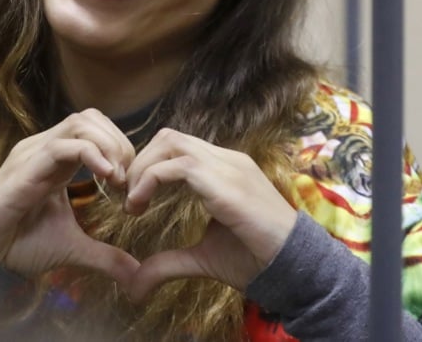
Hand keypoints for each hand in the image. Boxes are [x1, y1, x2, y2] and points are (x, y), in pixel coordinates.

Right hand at [0, 109, 139, 288]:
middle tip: (129, 179)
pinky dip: (92, 155)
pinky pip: (62, 146)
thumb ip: (106, 256)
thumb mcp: (74, 248)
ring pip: (80, 123)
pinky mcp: (25, 168)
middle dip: (119, 143)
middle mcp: (44, 149)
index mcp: (56, 160)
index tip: (131, 184)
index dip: (120, 147)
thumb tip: (136, 273)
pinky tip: (106, 178)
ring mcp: (33, 154)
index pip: (94, 128)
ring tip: (118, 178)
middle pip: (90, 118)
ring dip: (108, 146)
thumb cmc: (21, 245)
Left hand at [124, 128, 296, 299]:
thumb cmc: (255, 261)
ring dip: (142, 169)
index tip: (131, 197)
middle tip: (125, 196)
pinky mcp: (228, 184)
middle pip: (169, 137)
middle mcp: (226, 160)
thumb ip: (168, 262)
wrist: (295, 271)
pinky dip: (150, 179)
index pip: (176, 146)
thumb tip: (134, 285)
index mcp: (224, 169)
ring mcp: (229, 167)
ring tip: (131, 202)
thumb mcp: (201, 258)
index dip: (146, 165)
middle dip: (139, 162)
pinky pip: (180, 166)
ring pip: (171, 143)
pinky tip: (140, 205)